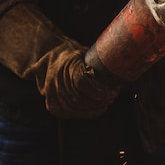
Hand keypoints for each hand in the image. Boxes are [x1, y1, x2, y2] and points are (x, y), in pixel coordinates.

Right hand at [0, 3, 118, 118]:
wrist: (48, 54)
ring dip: (95, 108)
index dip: (98, 90)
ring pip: (75, 108)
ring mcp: (51, 94)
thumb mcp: (84, 51)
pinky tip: (98, 110)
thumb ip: (96, 61)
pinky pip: (70, 113)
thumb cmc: (71, 52)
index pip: (81, 82)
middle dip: (100, 100)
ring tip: (108, 103)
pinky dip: (87, 113)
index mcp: (65, 64)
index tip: (111, 91)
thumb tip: (116, 65)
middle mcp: (55, 80)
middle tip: (113, 96)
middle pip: (79, 98)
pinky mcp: (52, 105)